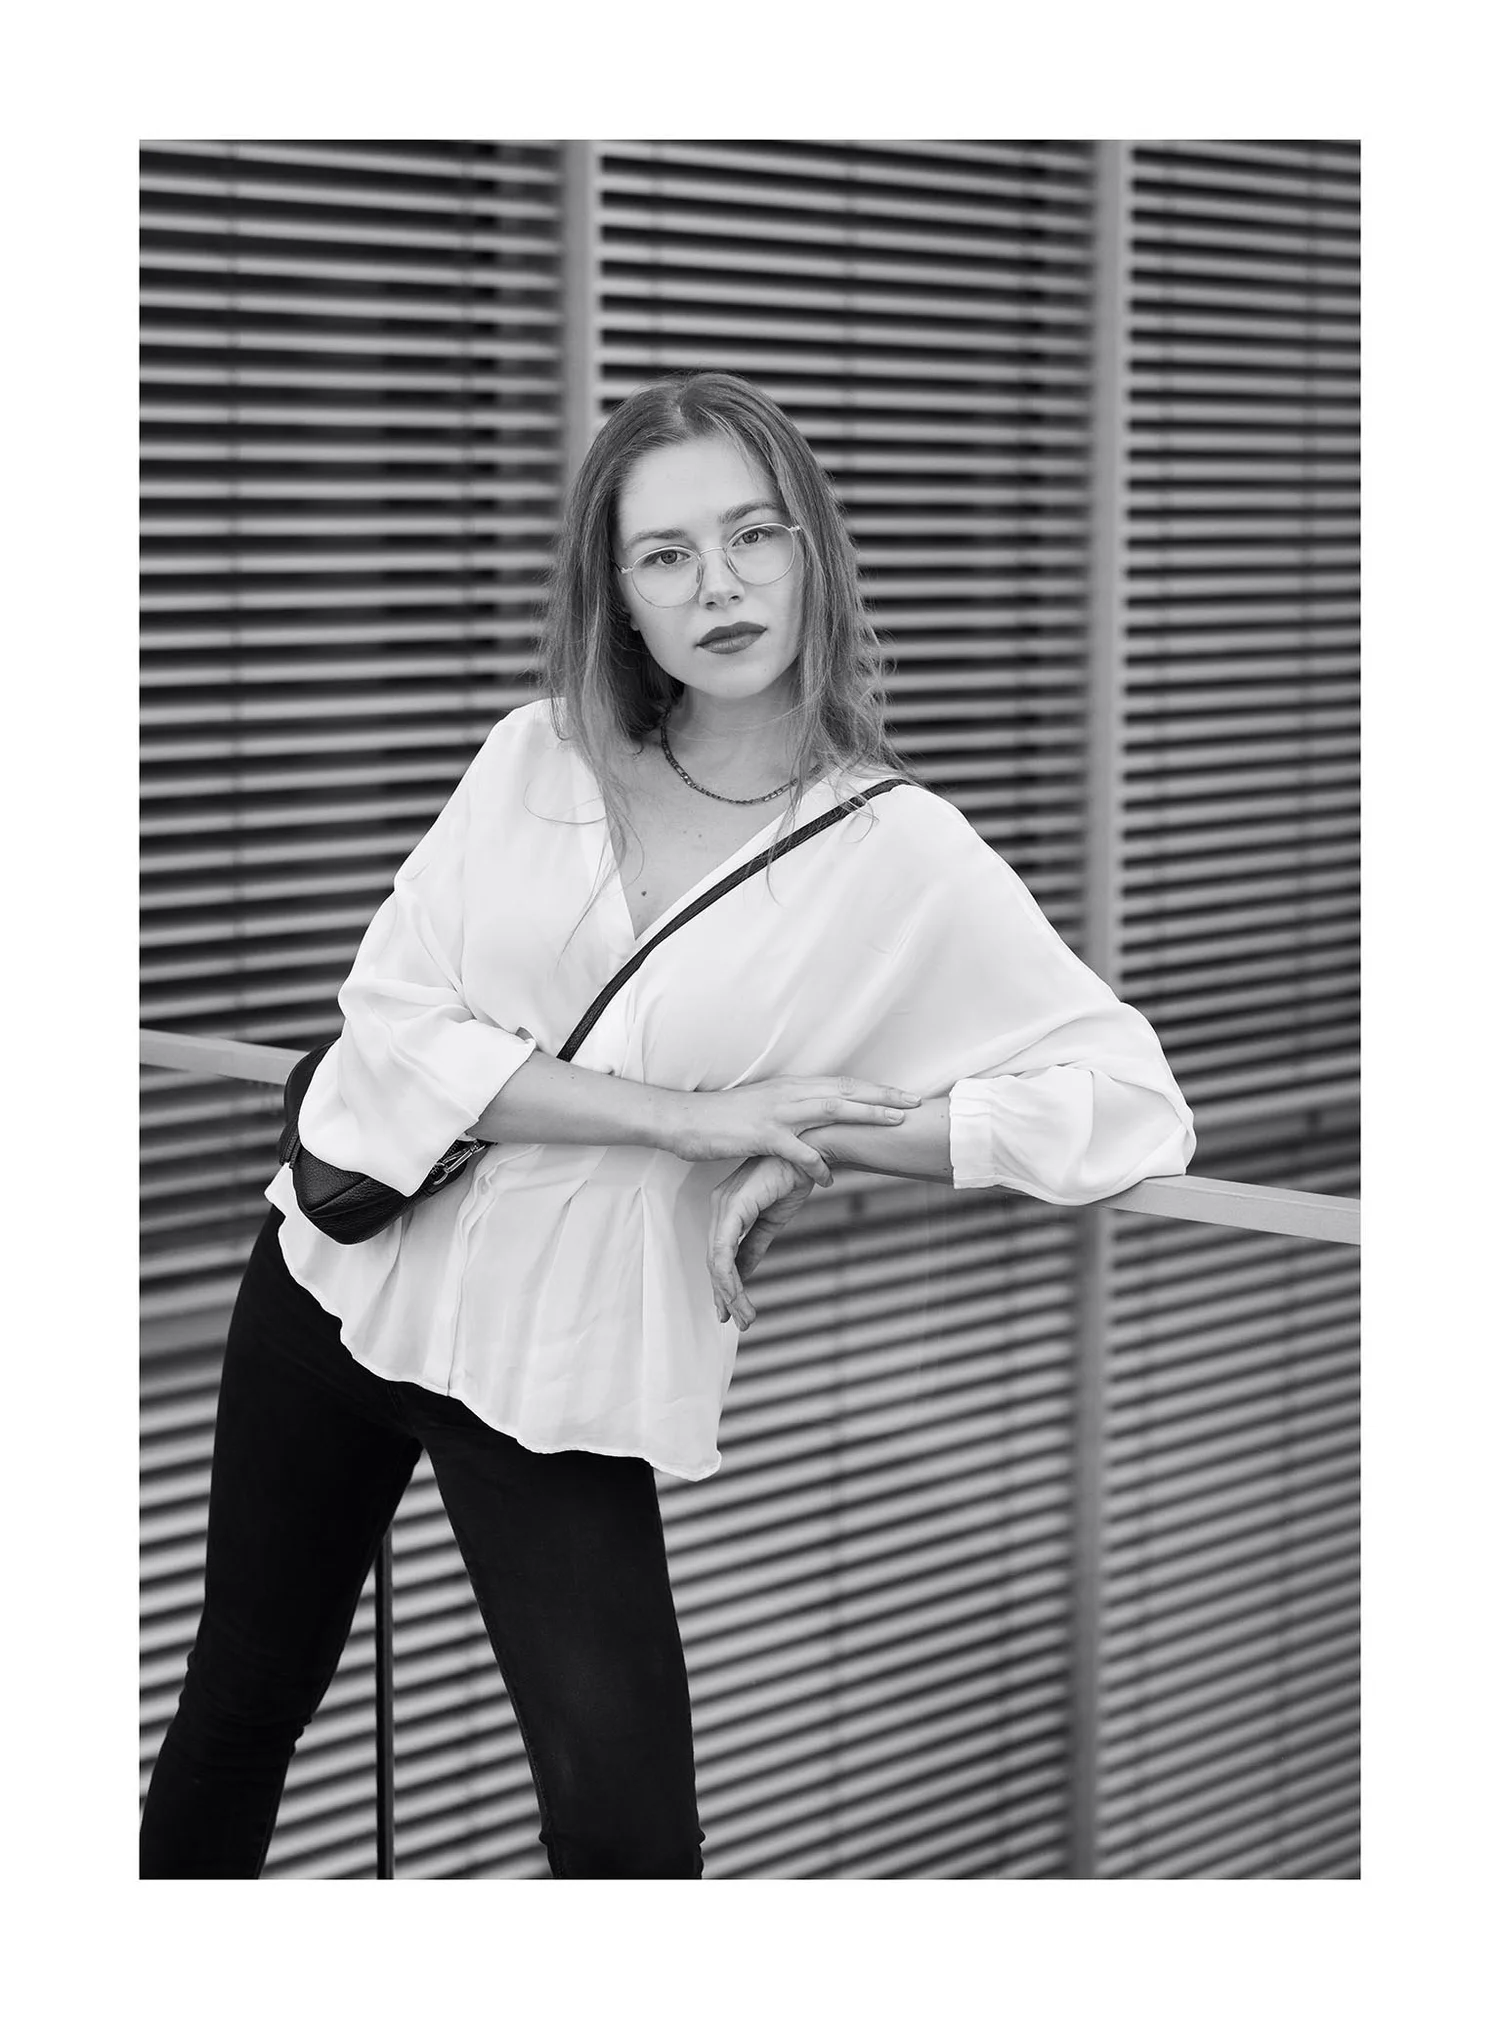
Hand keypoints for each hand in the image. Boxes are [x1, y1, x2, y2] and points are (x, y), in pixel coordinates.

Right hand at [668, 1076, 920, 1187]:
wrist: (684, 1118)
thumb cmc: (724, 1118)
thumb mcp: (765, 1106)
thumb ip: (793, 1109)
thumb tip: (818, 1118)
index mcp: (791, 1086)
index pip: (842, 1084)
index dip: (874, 1089)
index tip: (903, 1095)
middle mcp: (789, 1093)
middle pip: (846, 1091)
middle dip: (883, 1097)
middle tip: (915, 1103)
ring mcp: (777, 1112)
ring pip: (831, 1110)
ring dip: (865, 1115)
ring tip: (894, 1124)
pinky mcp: (761, 1135)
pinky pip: (797, 1150)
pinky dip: (817, 1164)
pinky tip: (831, 1178)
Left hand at [707, 1154, 820, 1329]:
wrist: (811, 1153)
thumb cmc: (793, 1176)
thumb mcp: (771, 1220)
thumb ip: (754, 1245)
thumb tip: (743, 1272)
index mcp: (727, 1206)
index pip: (718, 1252)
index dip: (724, 1283)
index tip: (731, 1309)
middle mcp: (719, 1205)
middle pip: (713, 1260)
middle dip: (724, 1295)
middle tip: (737, 1321)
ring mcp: (723, 1206)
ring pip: (716, 1261)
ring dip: (729, 1294)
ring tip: (743, 1317)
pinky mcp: (733, 1208)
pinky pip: (723, 1251)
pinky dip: (730, 1279)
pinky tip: (738, 1297)